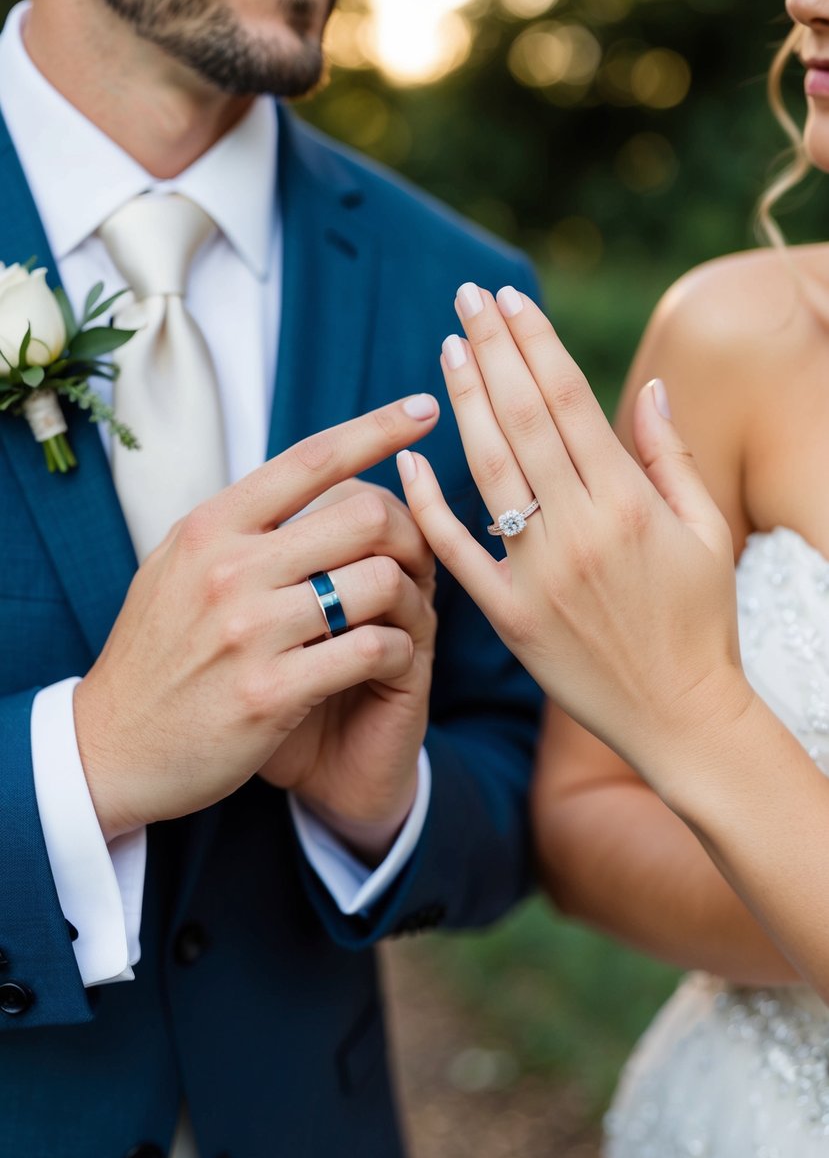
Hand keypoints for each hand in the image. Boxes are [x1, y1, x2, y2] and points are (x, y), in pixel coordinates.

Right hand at [73, 394, 438, 840]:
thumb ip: (235, 525)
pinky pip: (373, 649)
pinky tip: (391, 659)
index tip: (424, 408)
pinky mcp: (271, 691)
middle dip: (409, 534)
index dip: (376, 428)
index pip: (309, 459)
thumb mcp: (176, 568)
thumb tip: (303, 478)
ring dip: (409, 601)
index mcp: (210, 527)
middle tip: (419, 561)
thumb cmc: (155, 655)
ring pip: (379, 583)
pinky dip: (399, 651)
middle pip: (364, 516)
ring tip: (402, 618)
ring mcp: (249, 630)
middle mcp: (229, 567)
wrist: (110, 749)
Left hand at [397, 285, 754, 797]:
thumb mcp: (706, 532)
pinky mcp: (509, 616)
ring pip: (488, 471)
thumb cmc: (702, 622)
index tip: (508, 299)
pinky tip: (406, 459)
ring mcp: (538, 574)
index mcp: (630, 503)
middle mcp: (580, 530)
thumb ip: (672, 456)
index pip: (570, 400)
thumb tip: (649, 385)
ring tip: (445, 349)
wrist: (681, 718)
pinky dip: (428, 503)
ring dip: (463, 403)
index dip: (534, 342)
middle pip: (523, 418)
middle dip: (491, 350)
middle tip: (465, 297)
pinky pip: (457, 550)